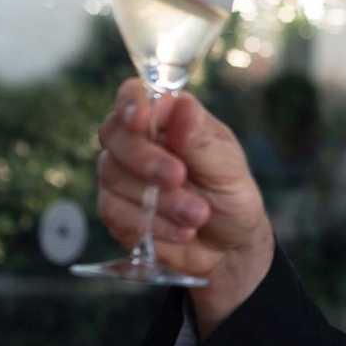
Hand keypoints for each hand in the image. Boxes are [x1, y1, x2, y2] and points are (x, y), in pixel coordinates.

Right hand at [96, 78, 273, 336]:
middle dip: (146, 160)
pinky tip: (181, 231)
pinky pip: (114, 211)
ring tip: (197, 216)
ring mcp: (122, 175)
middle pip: (114, 135)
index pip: (135, 96)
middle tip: (179, 178)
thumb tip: (181, 103)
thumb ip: (201, 140)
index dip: (132, 103)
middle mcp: (140, 141)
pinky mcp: (115, 209)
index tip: (141, 119)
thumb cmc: (232, 198)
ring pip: (113, 176)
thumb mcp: (228, 169)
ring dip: (158, 200)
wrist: (229, 249)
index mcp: (170, 120)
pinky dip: (151, 223)